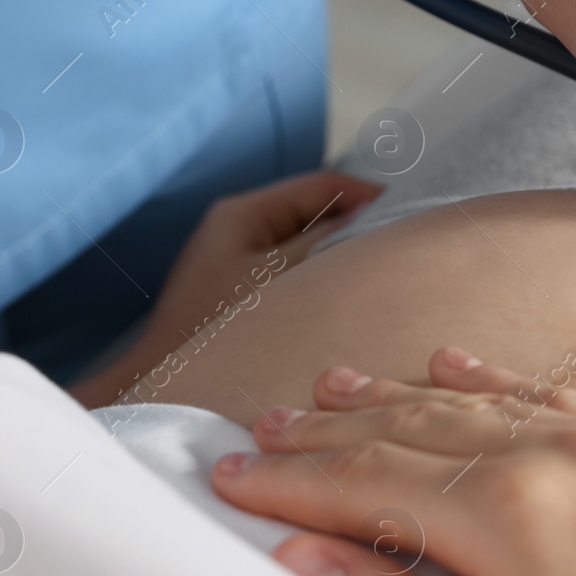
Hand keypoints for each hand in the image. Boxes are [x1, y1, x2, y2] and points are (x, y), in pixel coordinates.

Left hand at [67, 170, 380, 407]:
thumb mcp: (280, 278)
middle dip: (359, 224)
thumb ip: (326, 243)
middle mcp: (239, 229)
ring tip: (383, 270)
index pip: (323, 186)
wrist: (163, 389)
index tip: (412, 211)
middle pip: (315, 212)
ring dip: (341, 253)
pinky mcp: (242, 291)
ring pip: (307, 243)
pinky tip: (348, 298)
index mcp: (243, 214)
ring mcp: (239, 261)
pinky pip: (294, 271)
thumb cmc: (214, 330)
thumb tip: (373, 218)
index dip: (371, 194)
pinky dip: (322, 277)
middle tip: (404, 242)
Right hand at [211, 350, 575, 575]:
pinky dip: (507, 388)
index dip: (292, 478)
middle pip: (422, 429)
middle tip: (268, 426)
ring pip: (493, 404)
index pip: (372, 481)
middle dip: (335, 430)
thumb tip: (305, 557)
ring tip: (340, 385)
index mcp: (519, 514)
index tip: (230, 472)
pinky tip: (468, 372)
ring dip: (409, 397)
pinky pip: (573, 399)